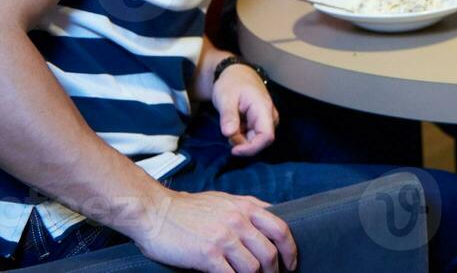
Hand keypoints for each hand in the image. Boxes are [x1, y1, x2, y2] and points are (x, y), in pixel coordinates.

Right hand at [132, 189, 297, 272]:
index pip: (280, 229)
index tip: (290, 263)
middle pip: (270, 252)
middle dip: (275, 271)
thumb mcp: (225, 200)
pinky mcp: (207, 255)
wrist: (155, 211)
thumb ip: (248, 208)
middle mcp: (239, 221)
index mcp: (246, 207)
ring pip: (253, 267)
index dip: (290, 250)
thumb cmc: (188, 208)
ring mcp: (224, 238)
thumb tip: (269, 216)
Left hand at [213, 63, 277, 157]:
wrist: (236, 72)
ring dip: (241, 139)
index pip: (266, 137)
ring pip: (256, 139)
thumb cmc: (231, 83)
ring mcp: (266, 118)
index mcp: (263, 108)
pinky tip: (234, 124)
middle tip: (227, 131)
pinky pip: (253, 135)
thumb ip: (228, 116)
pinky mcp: (261, 120)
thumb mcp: (226, 98)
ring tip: (230, 124)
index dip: (251, 148)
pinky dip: (241, 135)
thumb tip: (229, 134)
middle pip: (261, 140)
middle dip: (242, 143)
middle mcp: (269, 115)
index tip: (233, 150)